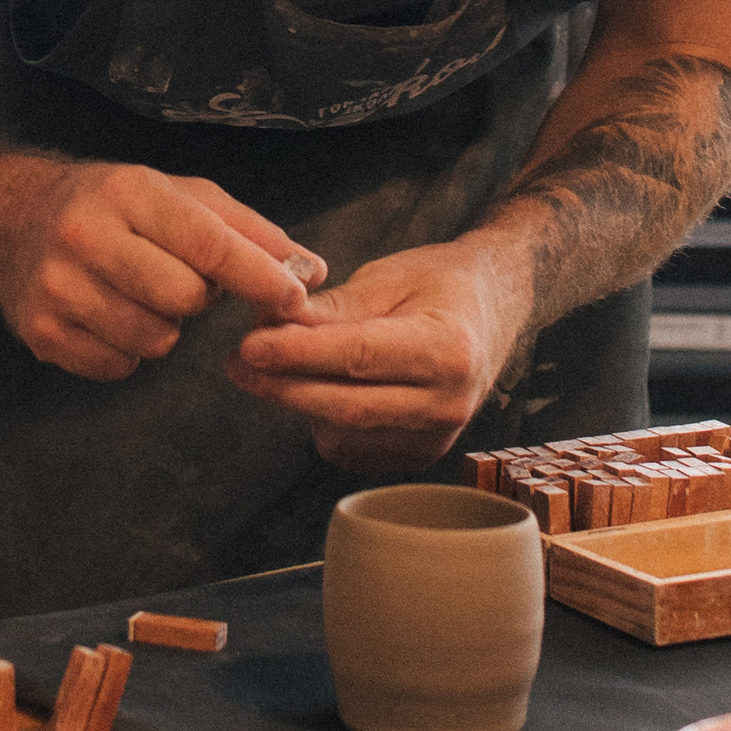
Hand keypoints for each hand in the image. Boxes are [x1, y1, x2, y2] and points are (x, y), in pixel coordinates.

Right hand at [0, 162, 327, 380]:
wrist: (11, 220)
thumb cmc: (113, 206)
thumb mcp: (177, 196)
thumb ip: (246, 230)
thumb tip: (311, 270)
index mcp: (128, 192)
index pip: (207, 243)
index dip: (259, 276)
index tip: (296, 297)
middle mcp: (85, 235)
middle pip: (183, 299)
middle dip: (196, 298)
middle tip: (178, 278)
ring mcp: (57, 287)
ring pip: (153, 340)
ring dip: (163, 327)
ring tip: (141, 295)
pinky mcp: (41, 332)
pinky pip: (118, 367)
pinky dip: (127, 351)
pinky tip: (111, 316)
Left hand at [226, 233, 528, 469]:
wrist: (493, 308)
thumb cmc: (440, 284)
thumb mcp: (389, 277)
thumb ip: (335, 308)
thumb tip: (274, 325)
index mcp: (447, 348)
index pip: (359, 356)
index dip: (299, 354)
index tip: (250, 345)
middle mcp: (449, 401)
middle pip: (348, 405)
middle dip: (283, 386)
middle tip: (236, 363)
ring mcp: (439, 435)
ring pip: (346, 432)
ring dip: (299, 402)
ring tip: (269, 368)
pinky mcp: (422, 453)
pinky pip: (356, 449)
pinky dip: (323, 423)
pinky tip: (312, 389)